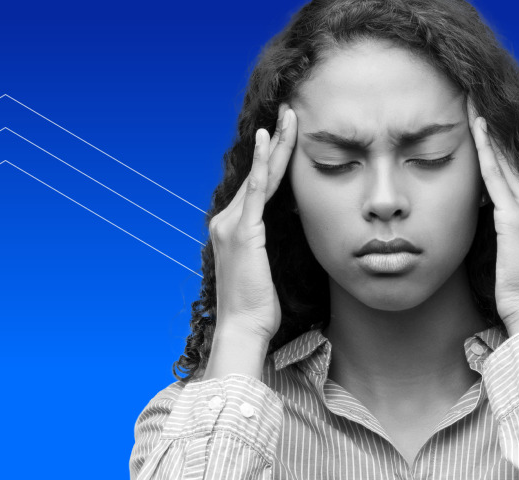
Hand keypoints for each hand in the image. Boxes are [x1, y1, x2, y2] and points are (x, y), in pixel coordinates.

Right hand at [209, 103, 296, 343]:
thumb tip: (291, 232)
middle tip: (290, 112)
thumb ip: (270, 247)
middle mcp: (227, 221)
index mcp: (234, 229)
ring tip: (289, 117)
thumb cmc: (257, 307)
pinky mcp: (243, 231)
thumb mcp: (265, 270)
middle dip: (276, 141)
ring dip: (275, 143)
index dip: (273, 158)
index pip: (258, 186)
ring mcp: (232, 224)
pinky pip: (255, 190)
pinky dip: (261, 163)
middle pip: (258, 173)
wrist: (243, 328)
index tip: (286, 135)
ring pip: (260, 175)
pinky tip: (268, 141)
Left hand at [466, 96, 518, 334]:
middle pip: (512, 152)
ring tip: (471, 102)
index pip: (516, 162)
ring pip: (505, 158)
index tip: (481, 112)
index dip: (498, 136)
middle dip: (492, 123)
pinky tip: (477, 130)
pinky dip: (487, 152)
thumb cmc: (518, 284)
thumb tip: (481, 201)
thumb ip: (499, 218)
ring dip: (487, 129)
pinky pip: (497, 178)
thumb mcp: (509, 244)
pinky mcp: (516, 219)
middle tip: (474, 94)